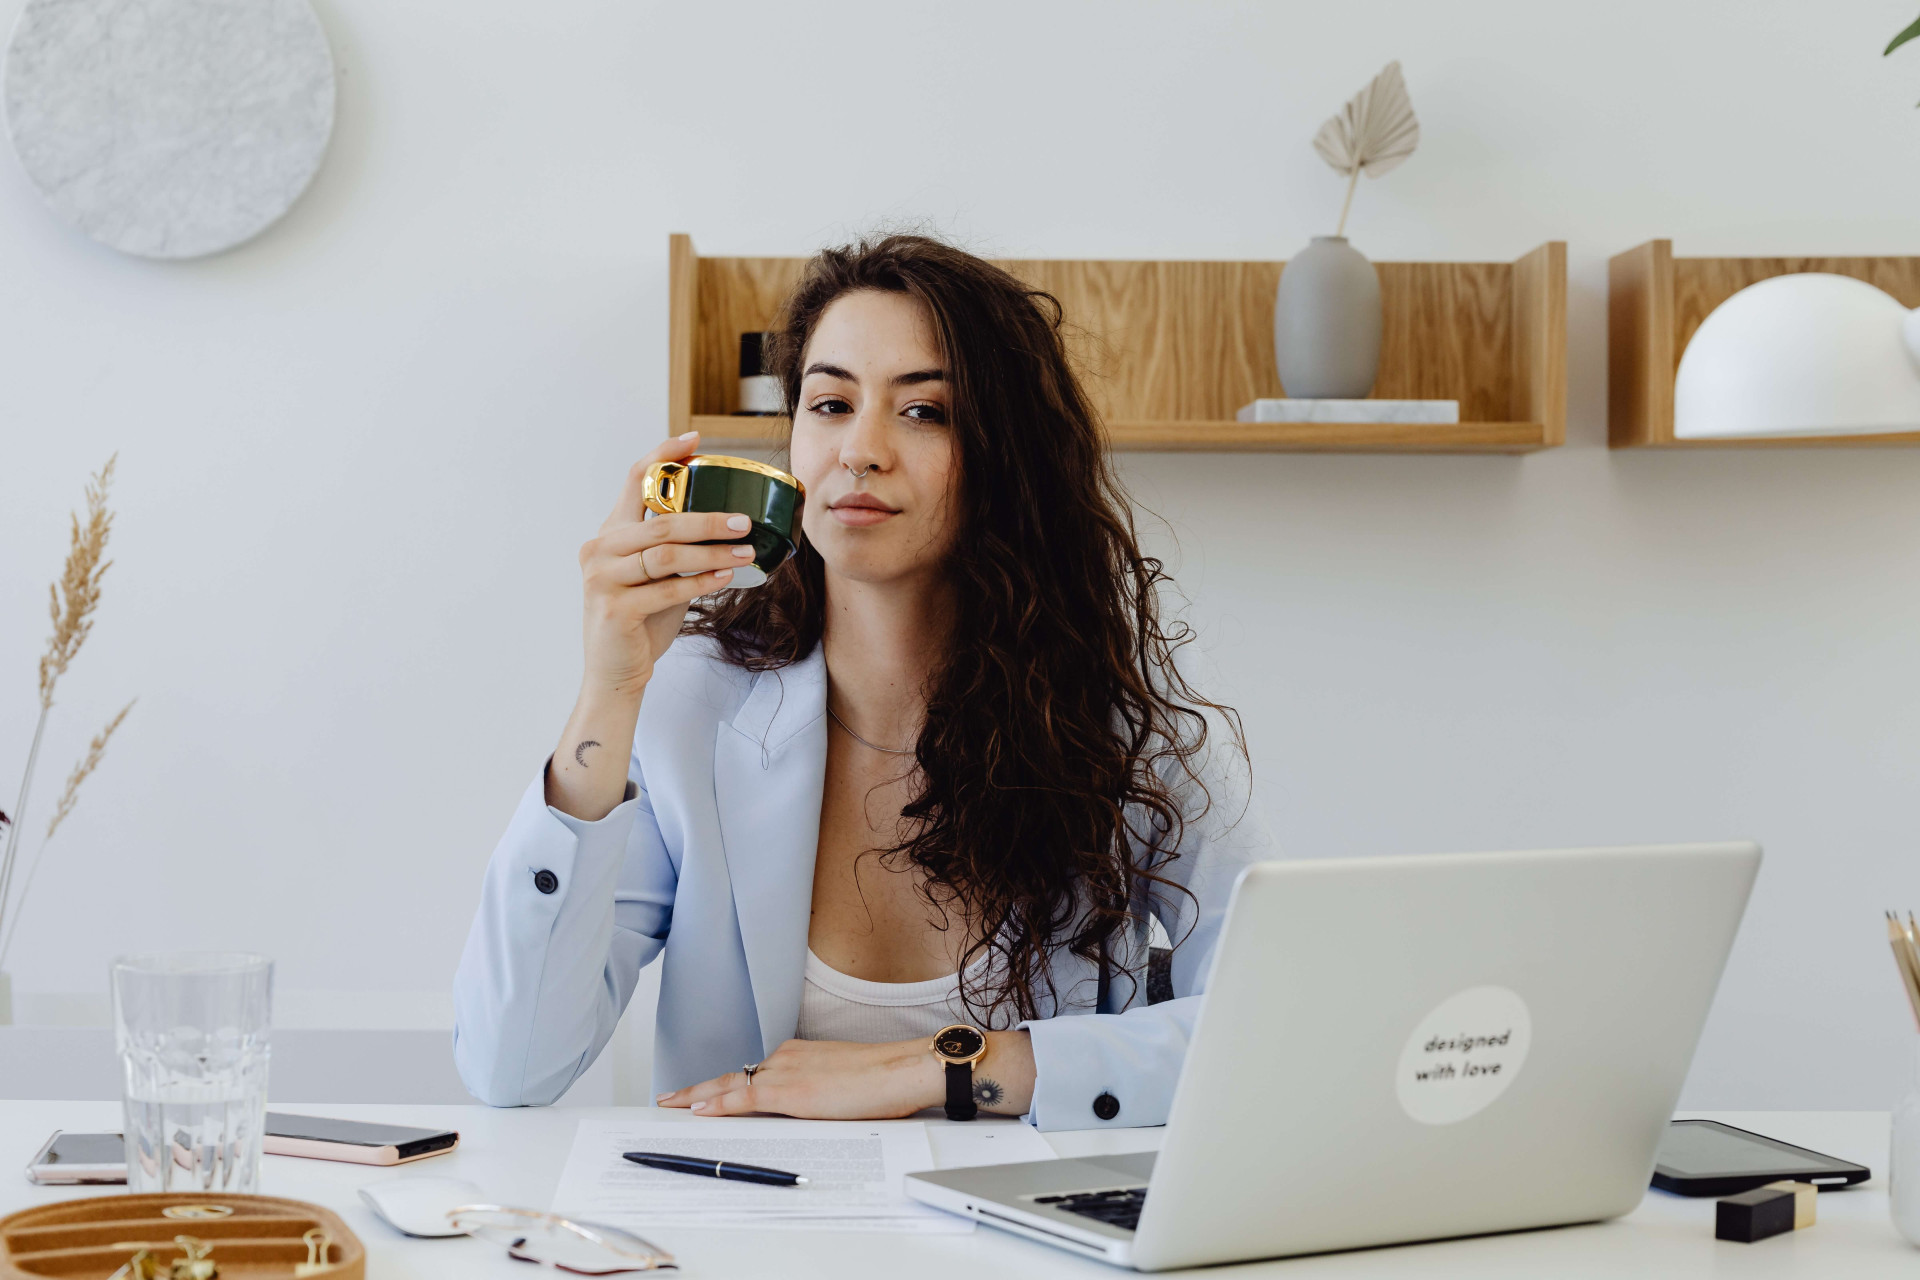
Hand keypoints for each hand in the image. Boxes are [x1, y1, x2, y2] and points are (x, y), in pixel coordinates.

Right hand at [578, 430, 756, 695]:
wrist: (615, 672)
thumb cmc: (641, 621)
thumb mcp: (658, 576)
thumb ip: (677, 548)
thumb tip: (729, 523)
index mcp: (610, 534)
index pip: (632, 480)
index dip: (663, 455)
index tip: (695, 439)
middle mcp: (599, 549)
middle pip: (659, 521)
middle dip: (707, 519)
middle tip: (744, 520)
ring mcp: (602, 579)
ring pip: (666, 554)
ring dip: (712, 552)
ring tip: (746, 552)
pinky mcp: (614, 609)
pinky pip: (666, 589)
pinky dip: (701, 583)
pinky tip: (725, 579)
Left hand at [657, 1038, 942, 1118]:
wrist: (902, 1070)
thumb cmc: (884, 1079)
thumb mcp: (843, 1082)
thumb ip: (818, 1091)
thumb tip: (809, 1111)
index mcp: (800, 1055)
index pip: (753, 1072)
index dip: (724, 1084)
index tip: (704, 1092)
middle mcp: (787, 1058)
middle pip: (733, 1076)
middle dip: (699, 1088)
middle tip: (669, 1097)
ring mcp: (786, 1072)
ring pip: (731, 1084)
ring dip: (700, 1096)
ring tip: (672, 1105)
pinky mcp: (790, 1091)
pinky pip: (744, 1098)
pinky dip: (718, 1104)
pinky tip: (698, 1110)